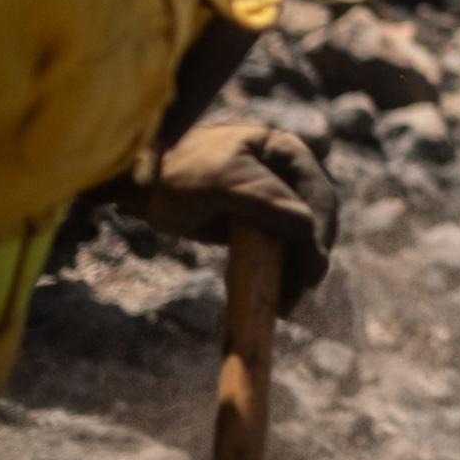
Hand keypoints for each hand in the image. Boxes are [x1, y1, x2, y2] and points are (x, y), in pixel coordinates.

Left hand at [126, 123, 338, 313]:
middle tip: (297, 294)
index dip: (320, 234)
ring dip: (295, 272)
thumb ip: (270, 202)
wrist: (138, 183)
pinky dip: (278, 273)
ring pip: (298, 240)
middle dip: (309, 258)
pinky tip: (272, 297)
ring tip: (283, 305)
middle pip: (315, 221)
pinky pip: (277, 251)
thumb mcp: (226, 182)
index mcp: (287, 153)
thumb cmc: (179, 171)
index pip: (318, 197)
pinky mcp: (256, 224)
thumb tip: (310, 233)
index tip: (313, 271)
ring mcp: (273, 201)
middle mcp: (287, 175)